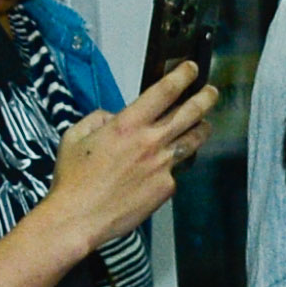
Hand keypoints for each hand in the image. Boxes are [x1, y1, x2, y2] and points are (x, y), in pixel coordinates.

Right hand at [46, 60, 217, 252]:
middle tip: (212, 92)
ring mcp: (162, 166)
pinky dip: (169, 166)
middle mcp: (150, 142)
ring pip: (191, 142)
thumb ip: (98, 119)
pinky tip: (159, 170)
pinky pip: (173, 171)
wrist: (79, 217)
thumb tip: (113, 116)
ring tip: (204, 124)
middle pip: (189, 114)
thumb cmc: (73, 178)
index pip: (163, 92)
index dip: (182, 77)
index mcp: (127, 125)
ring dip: (200, 130)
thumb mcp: (75, 136)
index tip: (192, 69)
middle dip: (204, 99)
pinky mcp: (166, 188)